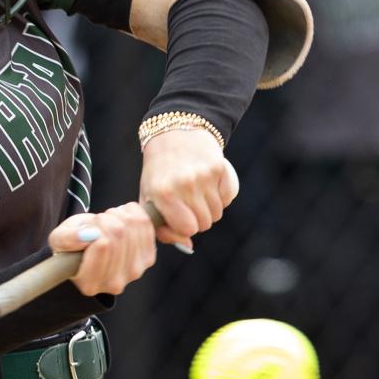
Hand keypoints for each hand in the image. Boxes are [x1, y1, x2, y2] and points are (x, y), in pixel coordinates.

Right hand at [49, 203, 157, 296]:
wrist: (92, 247)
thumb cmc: (73, 245)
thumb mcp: (59, 239)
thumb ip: (66, 239)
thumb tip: (88, 235)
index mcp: (89, 284)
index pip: (102, 245)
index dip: (94, 228)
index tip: (87, 229)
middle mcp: (114, 284)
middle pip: (118, 233)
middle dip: (104, 220)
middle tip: (96, 224)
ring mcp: (135, 272)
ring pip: (132, 226)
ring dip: (117, 216)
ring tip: (107, 223)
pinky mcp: (148, 259)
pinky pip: (145, 224)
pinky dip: (131, 214)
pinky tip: (121, 219)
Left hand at [138, 128, 239, 250]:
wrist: (174, 133)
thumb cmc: (159, 172)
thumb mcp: (149, 198)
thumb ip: (162, 228)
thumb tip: (187, 245)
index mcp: (162, 194)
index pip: (188, 229)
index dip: (185, 226)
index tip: (179, 216)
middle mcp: (184, 184)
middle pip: (205, 223)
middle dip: (198, 218)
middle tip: (187, 202)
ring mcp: (203, 175)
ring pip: (218, 212)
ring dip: (209, 207)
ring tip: (196, 191)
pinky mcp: (219, 167)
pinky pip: (228, 197)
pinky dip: (222, 195)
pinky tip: (209, 182)